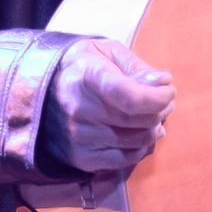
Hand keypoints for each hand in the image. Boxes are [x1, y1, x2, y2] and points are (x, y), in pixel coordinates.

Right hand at [40, 36, 173, 176]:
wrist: (43, 91)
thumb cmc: (84, 67)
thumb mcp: (107, 52)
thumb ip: (137, 67)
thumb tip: (163, 83)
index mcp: (87, 76)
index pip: (129, 96)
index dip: (157, 97)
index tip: (168, 89)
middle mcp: (80, 109)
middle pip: (139, 120)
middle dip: (161, 109)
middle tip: (163, 101)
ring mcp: (79, 136)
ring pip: (138, 140)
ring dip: (154, 128)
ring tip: (152, 115)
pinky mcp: (81, 157)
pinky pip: (125, 159)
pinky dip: (140, 148)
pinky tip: (140, 134)